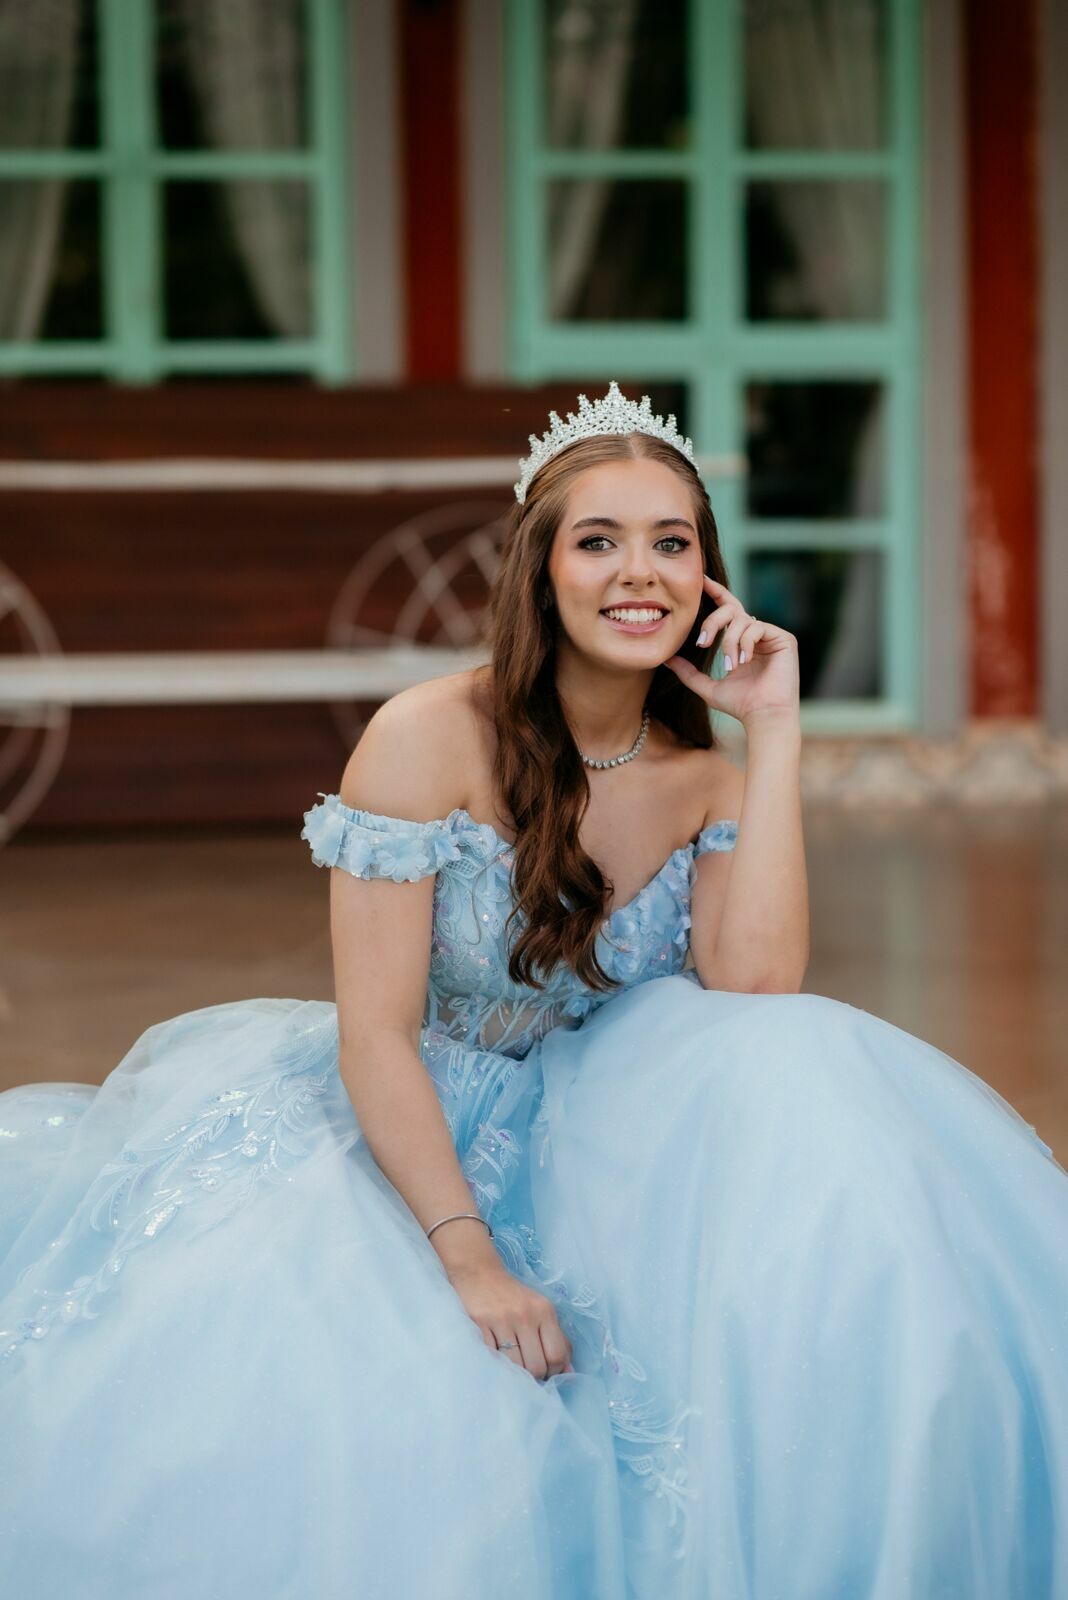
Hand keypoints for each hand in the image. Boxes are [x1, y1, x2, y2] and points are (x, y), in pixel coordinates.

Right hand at [446, 1260, 573, 1379]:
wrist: (480, 1274)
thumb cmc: (515, 1297)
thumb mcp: (542, 1310)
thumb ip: (559, 1339)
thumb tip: (569, 1372)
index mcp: (544, 1311)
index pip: (557, 1355)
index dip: (554, 1371)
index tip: (548, 1371)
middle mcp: (525, 1315)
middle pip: (536, 1366)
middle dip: (535, 1376)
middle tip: (530, 1371)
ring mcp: (501, 1320)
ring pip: (515, 1367)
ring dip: (516, 1373)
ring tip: (515, 1366)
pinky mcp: (479, 1325)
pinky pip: (492, 1358)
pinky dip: (497, 1363)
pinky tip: (498, 1357)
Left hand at [664, 574, 798, 725]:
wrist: (763, 716)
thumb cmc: (740, 705)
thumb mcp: (707, 687)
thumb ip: (688, 672)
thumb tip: (666, 659)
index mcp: (742, 640)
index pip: (728, 609)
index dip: (716, 592)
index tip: (700, 580)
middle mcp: (758, 634)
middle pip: (731, 609)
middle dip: (713, 621)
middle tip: (702, 641)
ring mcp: (772, 635)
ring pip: (742, 620)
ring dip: (729, 642)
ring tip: (730, 666)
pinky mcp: (785, 638)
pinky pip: (757, 627)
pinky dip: (745, 643)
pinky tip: (743, 662)